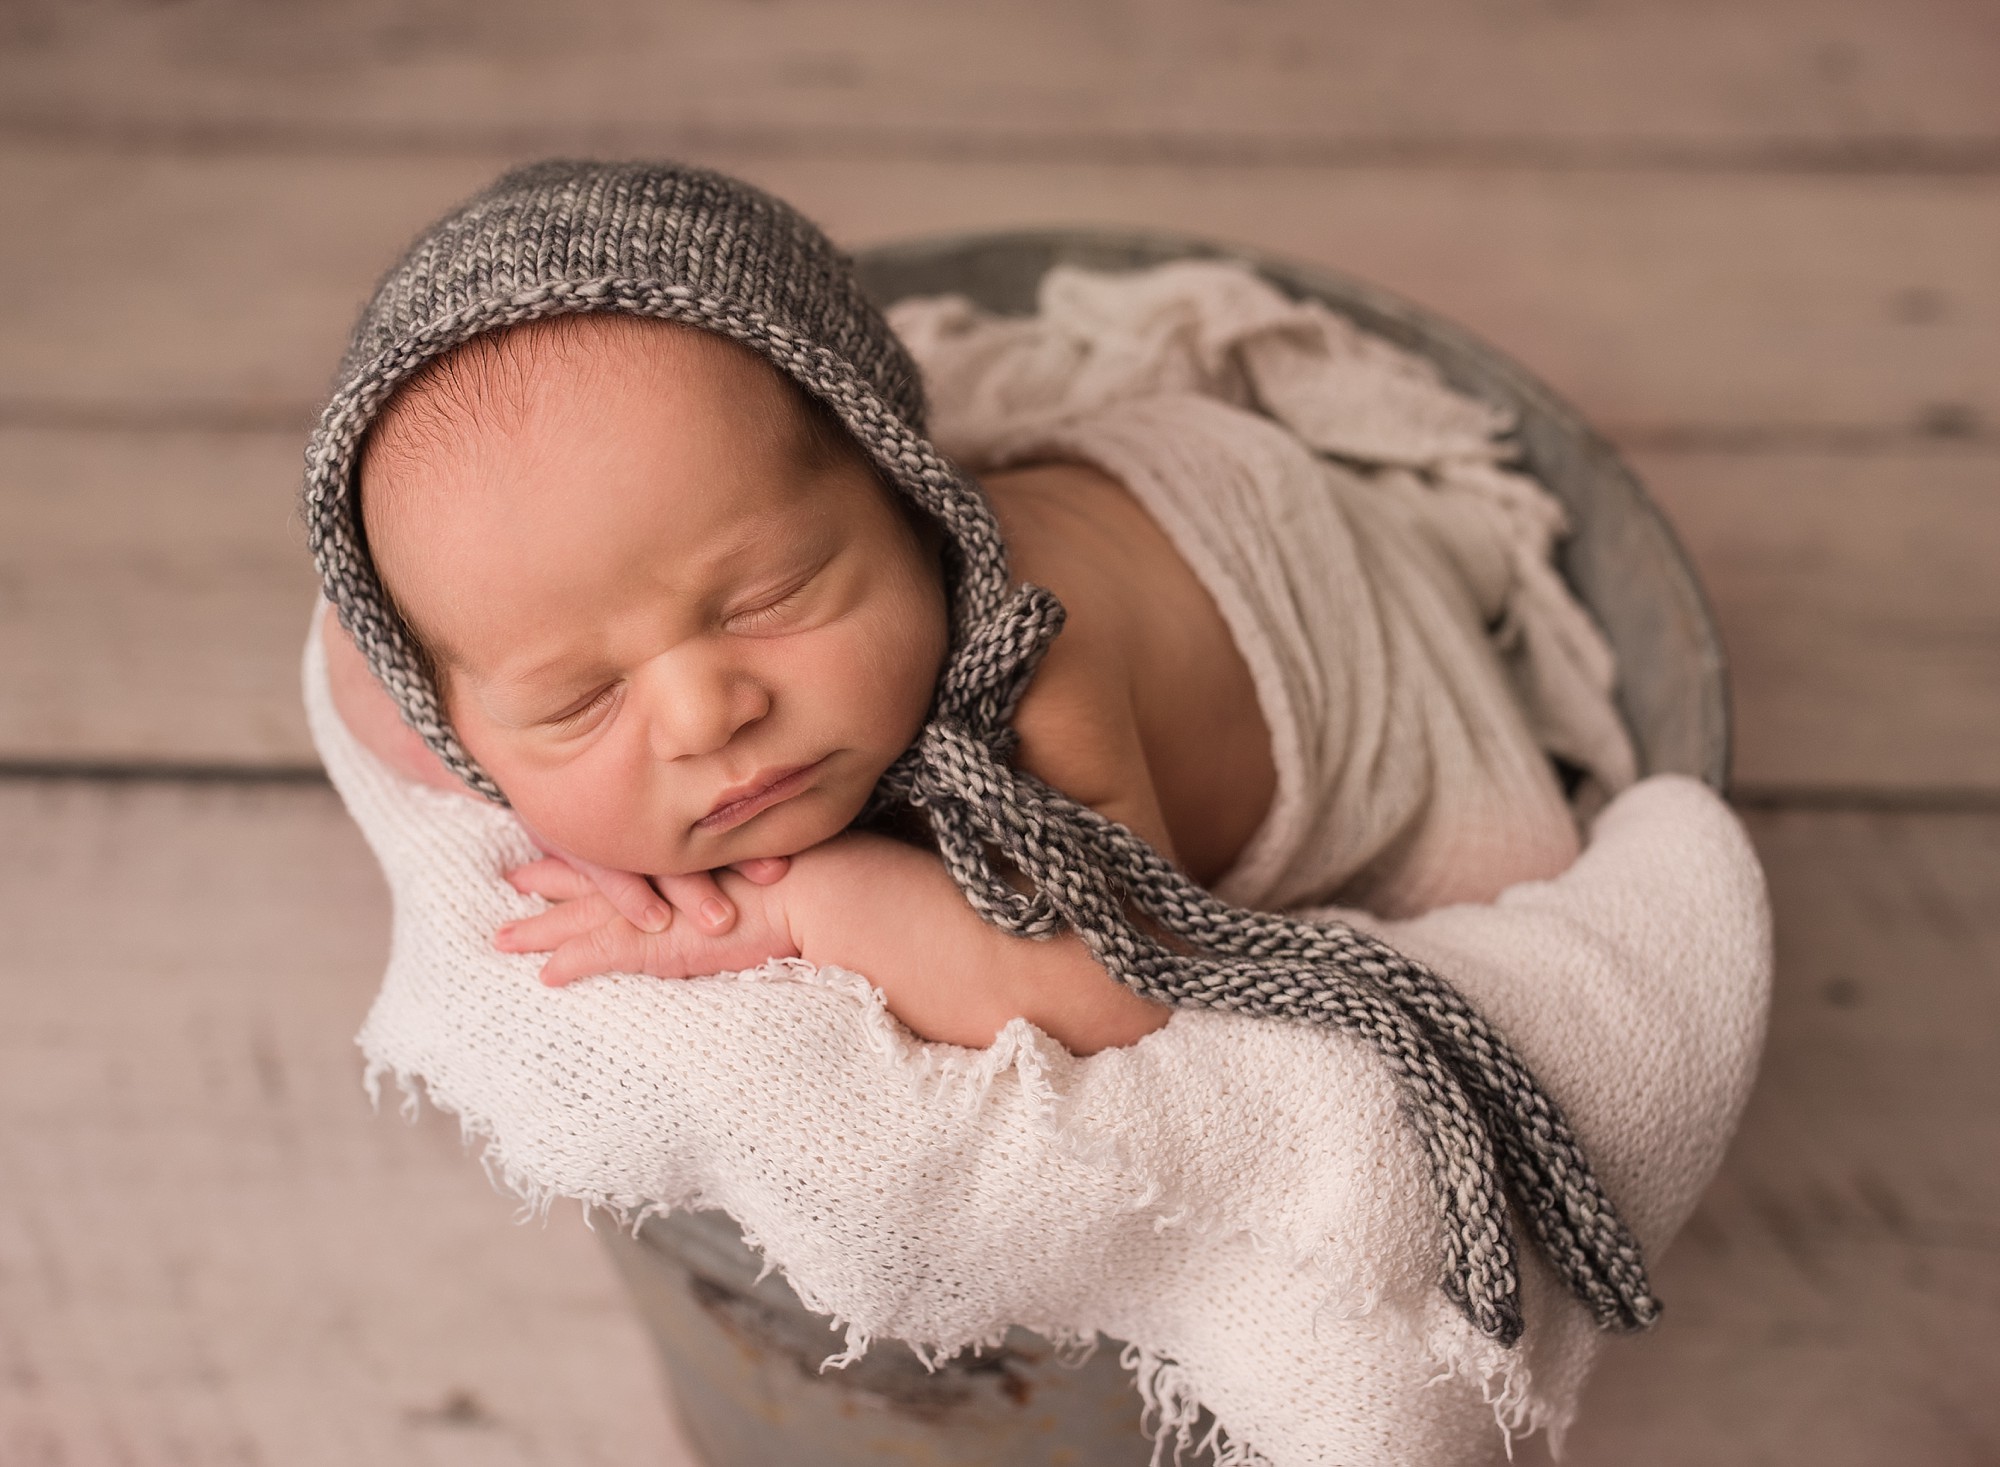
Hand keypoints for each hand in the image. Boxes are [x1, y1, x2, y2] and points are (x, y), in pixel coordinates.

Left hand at [529, 845, 791, 938]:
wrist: (810, 888)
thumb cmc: (800, 869)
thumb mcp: (761, 853)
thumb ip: (743, 851)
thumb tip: (760, 852)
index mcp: (678, 851)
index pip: (624, 848)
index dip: (592, 846)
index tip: (562, 842)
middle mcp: (656, 873)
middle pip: (588, 875)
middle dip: (546, 877)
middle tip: (512, 877)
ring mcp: (652, 909)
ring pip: (577, 917)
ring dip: (539, 928)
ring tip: (504, 937)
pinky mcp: (654, 944)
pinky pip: (598, 954)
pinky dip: (570, 964)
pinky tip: (544, 977)